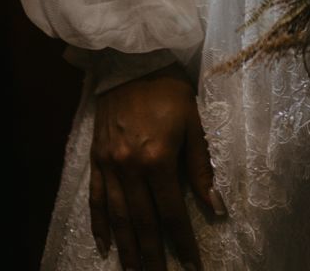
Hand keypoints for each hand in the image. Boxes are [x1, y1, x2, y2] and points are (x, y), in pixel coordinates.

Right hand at [89, 64, 224, 269]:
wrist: (130, 60)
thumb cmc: (168, 88)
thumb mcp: (192, 121)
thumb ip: (201, 166)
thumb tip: (214, 206)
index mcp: (158, 159)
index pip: (171, 213)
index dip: (182, 242)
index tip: (192, 265)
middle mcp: (130, 168)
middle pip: (143, 222)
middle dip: (153, 256)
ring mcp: (109, 164)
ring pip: (118, 216)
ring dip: (127, 248)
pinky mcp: (95, 158)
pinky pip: (95, 198)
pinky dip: (99, 223)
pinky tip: (105, 244)